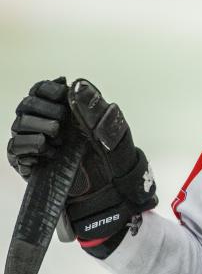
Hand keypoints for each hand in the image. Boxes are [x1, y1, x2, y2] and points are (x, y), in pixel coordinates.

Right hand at [8, 78, 156, 255]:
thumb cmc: (114, 158)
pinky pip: (15, 148)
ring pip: (18, 124)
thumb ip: (93, 105)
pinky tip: (46, 150)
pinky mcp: (29, 162)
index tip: (61, 94)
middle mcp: (49, 124)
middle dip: (42, 108)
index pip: (42, 89)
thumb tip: (75, 82)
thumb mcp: (110, 128)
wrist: (110, 191)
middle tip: (61, 122)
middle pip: (27, 104)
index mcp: (67, 111)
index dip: (48, 89)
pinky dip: (28, 145)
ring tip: (57, 138)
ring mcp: (38, 143)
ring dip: (36, 126)